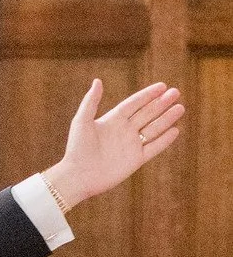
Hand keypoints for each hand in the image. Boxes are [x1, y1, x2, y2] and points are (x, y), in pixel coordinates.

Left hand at [44, 77, 185, 210]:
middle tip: (176, 92)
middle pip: (147, 113)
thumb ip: (90, 101)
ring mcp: (131, 145)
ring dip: (166, 118)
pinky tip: (175, 130)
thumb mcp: (82, 122)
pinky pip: (153, 148)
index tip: (162, 86)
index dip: (147, 95)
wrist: (78, 177)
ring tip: (180, 108)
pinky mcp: (135, 160)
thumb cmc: (77, 148)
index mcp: (113, 120)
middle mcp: (124, 131)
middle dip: (161, 103)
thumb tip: (97, 80)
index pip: (134, 103)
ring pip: (153, 129)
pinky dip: (164, 140)